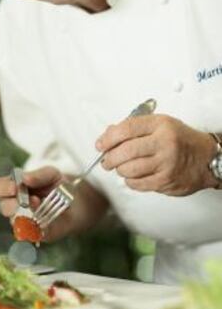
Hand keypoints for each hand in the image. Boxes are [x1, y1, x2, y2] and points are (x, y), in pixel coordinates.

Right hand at [0, 166, 106, 240]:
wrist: (79, 202)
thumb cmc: (59, 185)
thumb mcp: (51, 174)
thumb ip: (38, 174)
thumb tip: (24, 178)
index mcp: (14, 189)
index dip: (2, 188)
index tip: (14, 186)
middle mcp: (16, 206)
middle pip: (3, 207)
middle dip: (12, 204)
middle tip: (27, 200)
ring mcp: (25, 222)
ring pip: (15, 222)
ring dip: (25, 215)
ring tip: (39, 206)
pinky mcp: (37, 234)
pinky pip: (31, 235)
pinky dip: (37, 228)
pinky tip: (45, 221)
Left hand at [96, 114, 216, 195]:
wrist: (206, 158)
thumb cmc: (181, 139)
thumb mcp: (160, 124)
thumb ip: (134, 127)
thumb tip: (108, 134)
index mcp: (160, 125)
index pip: (126, 129)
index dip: (108, 138)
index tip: (101, 144)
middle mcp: (163, 143)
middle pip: (125, 151)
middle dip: (109, 157)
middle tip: (106, 160)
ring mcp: (165, 164)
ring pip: (129, 169)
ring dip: (119, 170)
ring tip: (121, 167)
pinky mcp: (166, 181)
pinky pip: (138, 184)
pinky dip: (130, 181)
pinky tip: (133, 176)